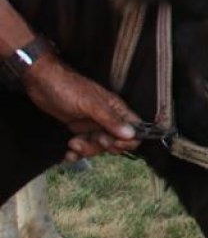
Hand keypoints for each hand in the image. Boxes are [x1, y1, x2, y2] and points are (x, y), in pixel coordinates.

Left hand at [23, 55, 140, 160]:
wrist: (41, 83)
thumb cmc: (67, 88)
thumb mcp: (91, 104)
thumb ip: (110, 119)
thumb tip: (131, 134)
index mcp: (116, 109)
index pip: (135, 129)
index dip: (128, 140)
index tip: (114, 142)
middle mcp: (107, 119)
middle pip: (116, 142)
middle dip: (103, 146)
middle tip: (93, 140)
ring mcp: (93, 125)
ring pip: (99, 147)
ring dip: (87, 150)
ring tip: (73, 144)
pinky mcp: (79, 130)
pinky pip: (84, 147)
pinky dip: (76, 154)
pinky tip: (68, 154)